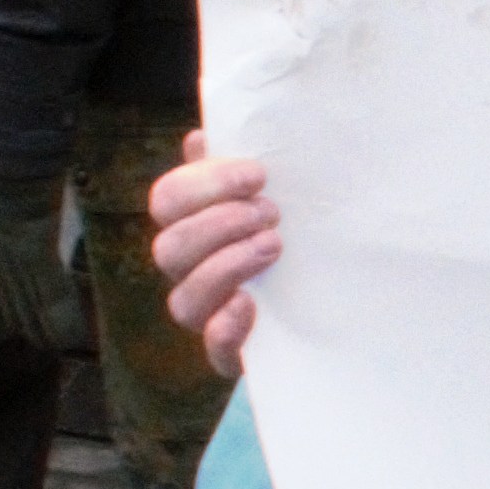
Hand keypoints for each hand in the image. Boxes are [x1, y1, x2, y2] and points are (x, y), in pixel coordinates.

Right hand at [150, 146, 277, 377]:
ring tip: (274, 246)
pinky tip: (250, 304)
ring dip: (226, 266)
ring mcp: (207, 313)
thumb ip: (233, 170)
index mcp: (188, 225)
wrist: (321, 299)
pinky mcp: (232, 351)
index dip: (206, 183)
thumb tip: (200, 137)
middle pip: (170, 248)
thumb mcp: (263, 196)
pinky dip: (225, 327)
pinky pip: (213, 348)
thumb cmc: (283, 230)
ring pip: (183, 300)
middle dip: (220, 225)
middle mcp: (188, 271)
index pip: (168, 199)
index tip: (258, 175)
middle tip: (271, 213)